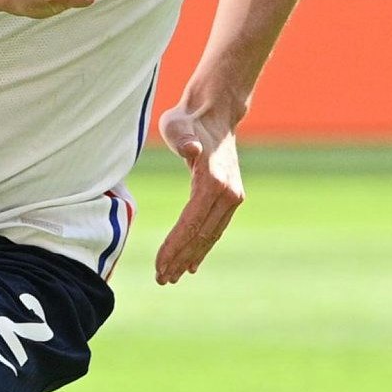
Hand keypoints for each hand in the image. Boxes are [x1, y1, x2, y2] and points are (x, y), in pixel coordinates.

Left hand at [152, 101, 244, 284]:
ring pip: (209, 236)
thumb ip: (183, 137)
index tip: (160, 266)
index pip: (190, 224)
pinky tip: (192, 264)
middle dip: (180, 259)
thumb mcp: (178, 124)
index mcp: (213, 181)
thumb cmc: (189, 120)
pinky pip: (215, 229)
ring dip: (191, 258)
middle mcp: (227, 194)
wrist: (214, 113)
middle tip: (162, 279)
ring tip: (172, 276)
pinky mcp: (230, 198)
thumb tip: (191, 147)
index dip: (175, 247)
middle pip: (200, 236)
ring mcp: (232, 197)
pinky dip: (202, 247)